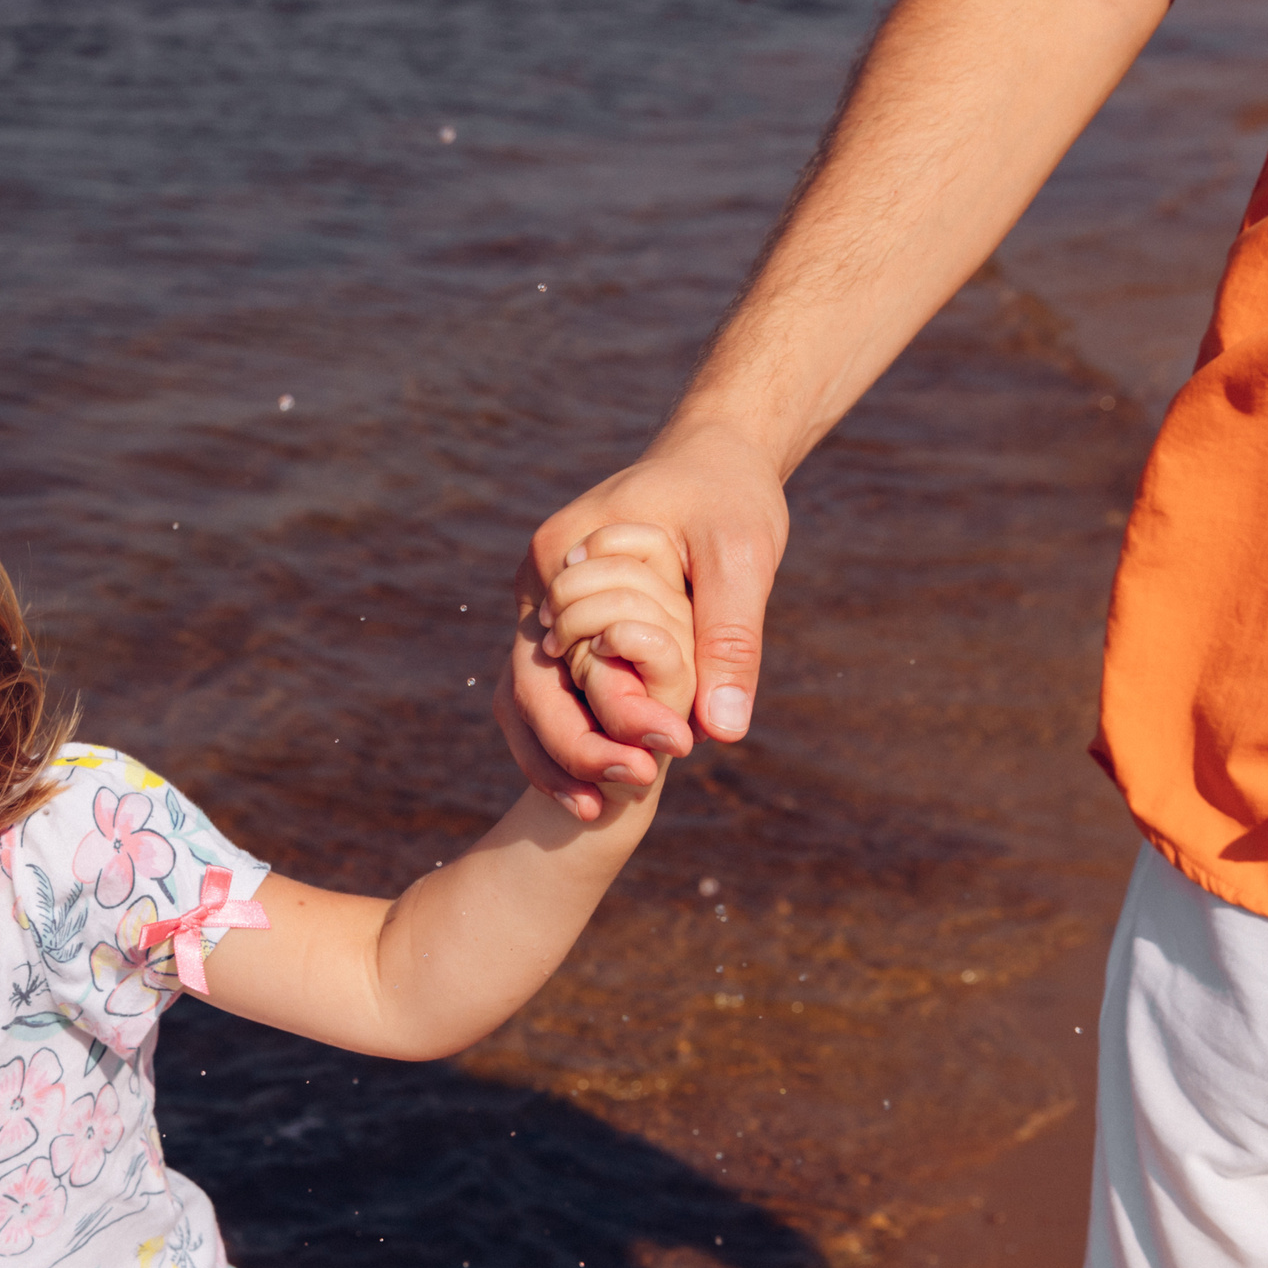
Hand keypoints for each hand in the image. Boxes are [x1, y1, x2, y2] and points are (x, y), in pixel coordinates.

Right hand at [503, 420, 789, 806]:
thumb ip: (730, 641)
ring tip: (594, 810)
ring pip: (526, 696)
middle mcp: (534, 582)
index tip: (656, 763)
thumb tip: (724, 731)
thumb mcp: (742, 559)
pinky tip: (595, 785)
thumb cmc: (729, 496)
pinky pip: (547, 688)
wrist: (714, 457)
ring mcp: (539, 603)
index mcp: (561, 554)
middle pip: (527, 686)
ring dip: (556, 755)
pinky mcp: (559, 622)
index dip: (599, 721)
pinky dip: (566, 734)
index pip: (559, 659)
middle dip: (569, 751)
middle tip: (610, 804)